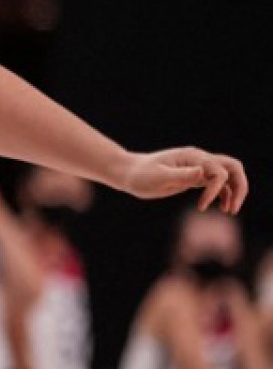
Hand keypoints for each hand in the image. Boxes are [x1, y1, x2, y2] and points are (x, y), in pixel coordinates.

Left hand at [120, 147, 248, 213]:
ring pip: (228, 175)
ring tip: (229, 211)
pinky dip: (224, 194)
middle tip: (234, 208)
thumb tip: (203, 172)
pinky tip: (222, 208)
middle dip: (240, 186)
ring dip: (234, 192)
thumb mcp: (158, 177)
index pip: (218, 171)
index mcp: (192, 157)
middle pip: (232, 167)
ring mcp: (198, 167)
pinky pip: (218, 183)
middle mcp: (198, 160)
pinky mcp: (194, 177)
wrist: (128, 173)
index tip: (201, 207)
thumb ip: (181, 175)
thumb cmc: (140, 175)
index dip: (214, 190)